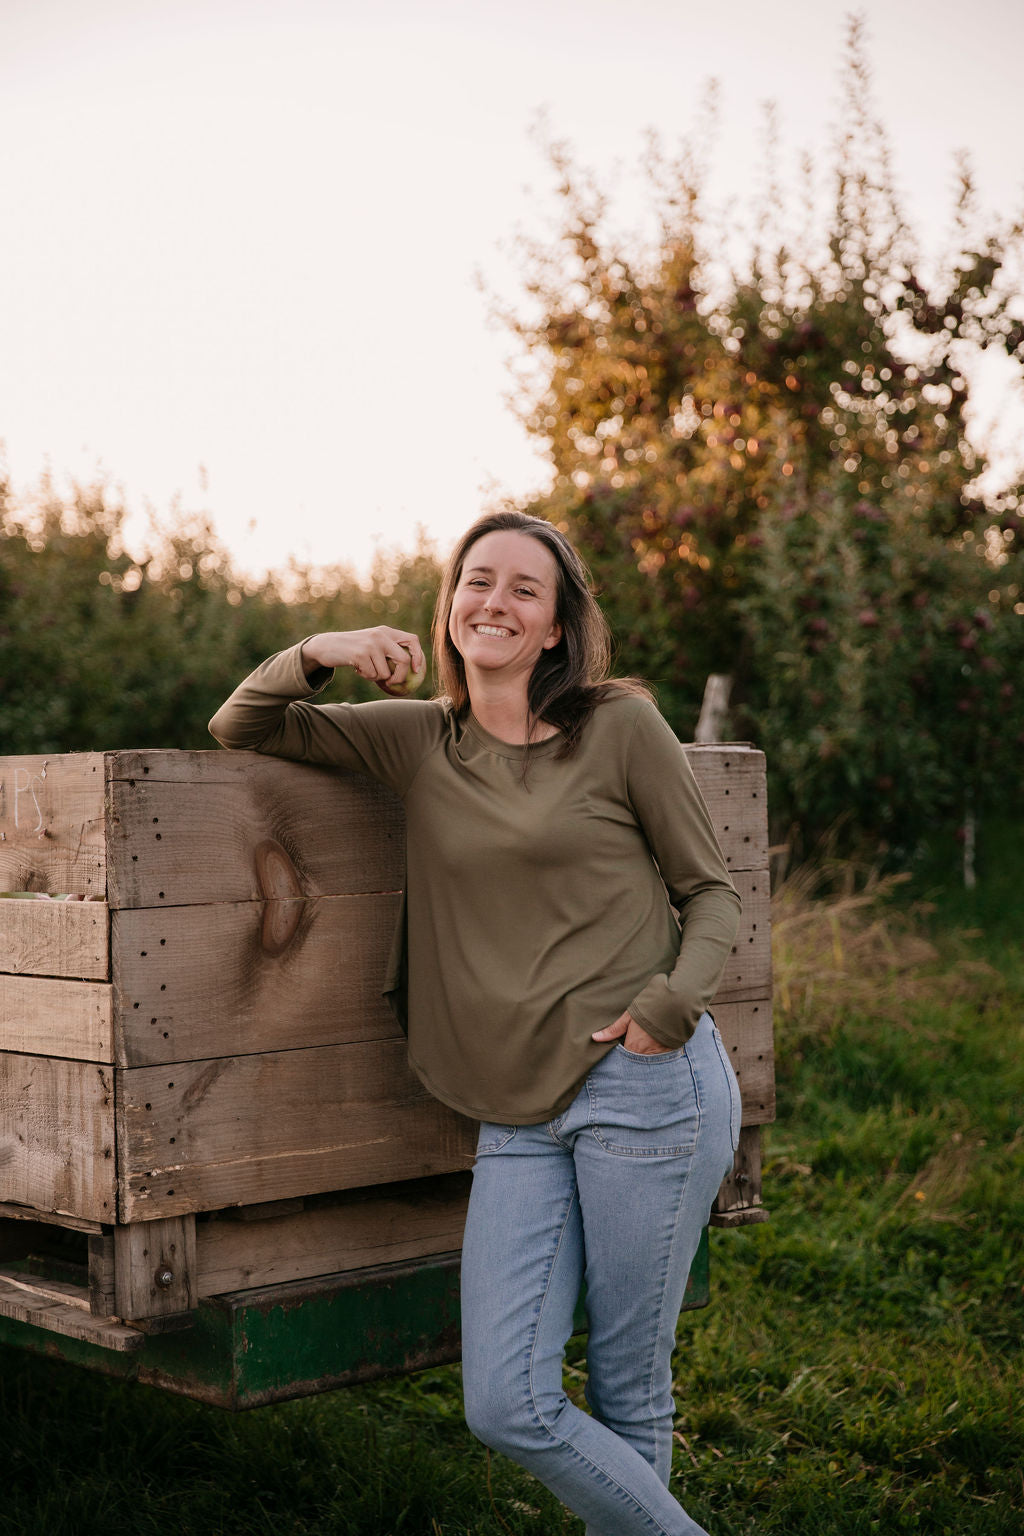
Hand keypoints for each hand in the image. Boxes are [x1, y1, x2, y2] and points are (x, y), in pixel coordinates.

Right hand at [301, 628, 424, 689]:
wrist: (327, 645)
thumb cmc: (353, 649)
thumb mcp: (372, 644)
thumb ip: (388, 651)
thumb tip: (410, 672)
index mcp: (387, 631)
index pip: (412, 640)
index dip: (418, 656)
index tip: (416, 670)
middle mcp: (381, 635)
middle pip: (404, 660)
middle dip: (401, 676)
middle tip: (392, 683)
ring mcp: (371, 644)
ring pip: (386, 672)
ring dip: (376, 677)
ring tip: (365, 670)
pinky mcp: (361, 654)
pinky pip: (372, 675)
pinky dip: (366, 676)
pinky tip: (357, 669)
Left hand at [592, 1011, 672, 1054]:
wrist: (673, 1008)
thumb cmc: (648, 1011)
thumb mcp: (628, 1018)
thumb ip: (612, 1030)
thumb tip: (595, 1037)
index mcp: (633, 1047)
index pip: (622, 1060)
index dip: (620, 1058)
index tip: (618, 1056)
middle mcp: (645, 1055)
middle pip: (634, 1063)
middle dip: (632, 1062)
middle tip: (629, 1059)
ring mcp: (658, 1056)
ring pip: (647, 1062)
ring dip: (644, 1059)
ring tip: (643, 1051)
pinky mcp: (668, 1054)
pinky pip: (659, 1060)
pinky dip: (655, 1056)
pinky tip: (655, 1049)